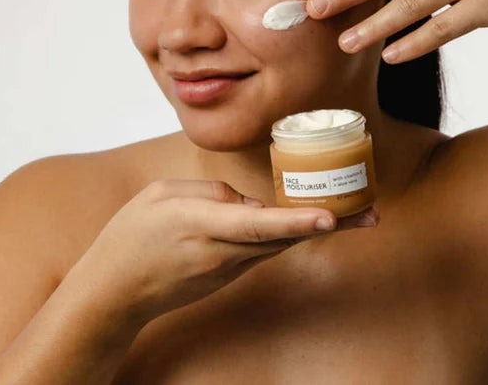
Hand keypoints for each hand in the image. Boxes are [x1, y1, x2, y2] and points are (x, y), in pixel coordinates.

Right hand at [67, 179, 377, 325]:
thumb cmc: (131, 237)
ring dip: (318, 229)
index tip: (330, 217)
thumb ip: (213, 193)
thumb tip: (250, 203)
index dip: (296, 221)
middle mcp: (224, 252)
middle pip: (285, 237)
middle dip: (332, 226)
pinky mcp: (229, 275)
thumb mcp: (164, 195)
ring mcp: (229, 269)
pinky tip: (312, 220)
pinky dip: (293, 234)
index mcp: (203, 227)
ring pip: (281, 244)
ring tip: (359, 214)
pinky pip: (266, 250)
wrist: (113, 293)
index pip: (259, 225)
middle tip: (373, 213)